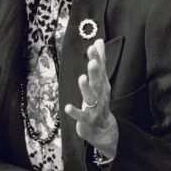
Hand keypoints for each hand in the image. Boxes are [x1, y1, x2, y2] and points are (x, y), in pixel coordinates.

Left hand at [64, 39, 118, 158]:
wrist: (103, 129)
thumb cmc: (99, 100)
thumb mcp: (100, 80)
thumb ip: (99, 60)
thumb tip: (98, 41)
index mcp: (102, 84)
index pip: (101, 69)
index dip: (97, 58)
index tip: (94, 46)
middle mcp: (100, 94)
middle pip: (98, 81)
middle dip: (95, 72)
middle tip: (92, 61)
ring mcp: (94, 108)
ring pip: (91, 97)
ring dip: (86, 88)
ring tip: (82, 78)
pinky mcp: (87, 120)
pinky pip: (81, 116)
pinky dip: (75, 112)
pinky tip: (67, 107)